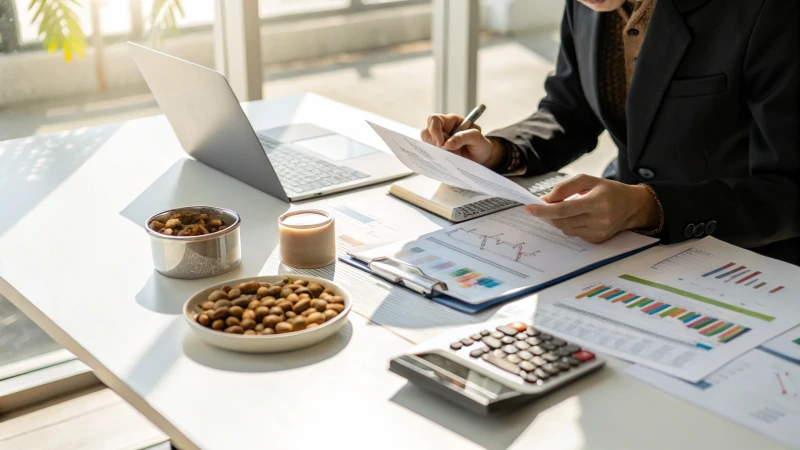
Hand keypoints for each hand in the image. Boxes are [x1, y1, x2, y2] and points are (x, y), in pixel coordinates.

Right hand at [420, 113, 505, 168]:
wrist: (482, 159)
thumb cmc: (480, 145)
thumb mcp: (478, 138)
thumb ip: (465, 137)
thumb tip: (447, 144)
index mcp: (452, 121)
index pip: (435, 119)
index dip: (434, 129)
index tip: (440, 143)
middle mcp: (443, 130)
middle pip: (426, 131)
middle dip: (430, 141)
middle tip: (441, 151)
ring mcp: (439, 142)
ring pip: (425, 143)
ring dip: (431, 151)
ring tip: (443, 157)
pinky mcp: (438, 153)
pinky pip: (429, 154)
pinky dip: (432, 158)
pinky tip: (440, 162)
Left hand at [523, 175, 658, 243]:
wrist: (632, 207)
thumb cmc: (609, 191)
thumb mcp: (589, 181)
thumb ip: (565, 188)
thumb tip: (545, 199)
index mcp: (597, 202)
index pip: (564, 209)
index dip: (544, 210)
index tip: (529, 208)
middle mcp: (599, 219)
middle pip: (562, 221)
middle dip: (547, 214)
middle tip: (539, 207)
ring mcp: (598, 232)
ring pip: (565, 229)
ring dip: (558, 220)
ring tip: (563, 209)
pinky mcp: (597, 240)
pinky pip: (574, 234)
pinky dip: (569, 225)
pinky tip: (577, 217)